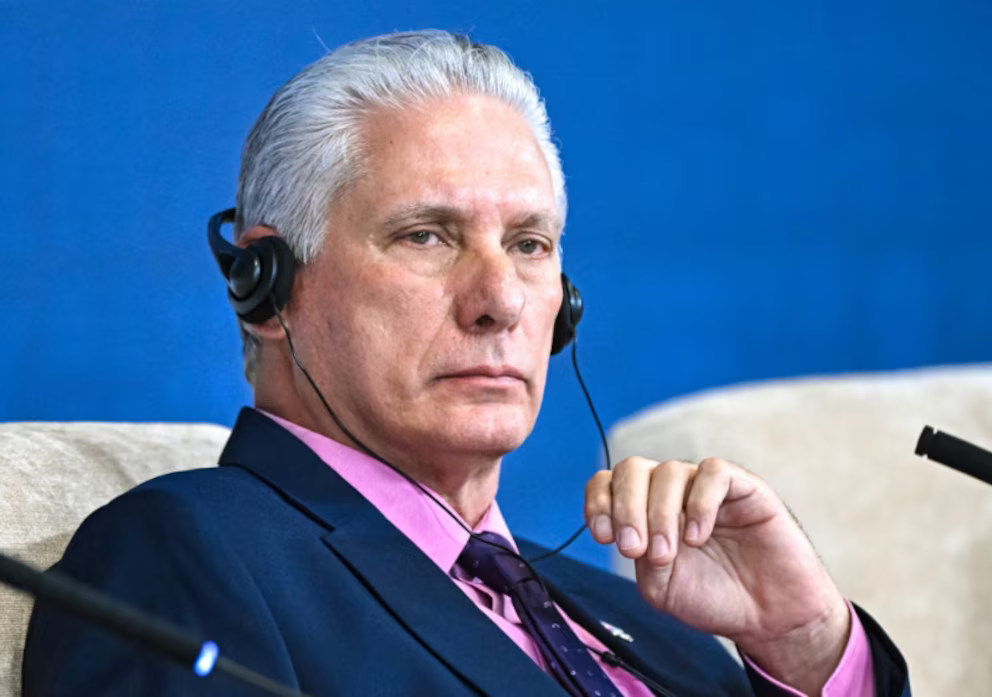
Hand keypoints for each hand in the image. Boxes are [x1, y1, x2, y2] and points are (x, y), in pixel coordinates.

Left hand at [585, 456, 850, 693]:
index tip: (603, 536)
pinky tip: (698, 535)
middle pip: (632, 469)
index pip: (609, 483)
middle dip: (626, 509)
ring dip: (660, 513)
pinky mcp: (744, 487)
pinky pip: (713, 473)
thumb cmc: (714, 598)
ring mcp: (706, 487)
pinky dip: (699, 503)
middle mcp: (672, 492)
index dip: (599, 502)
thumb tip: (634, 533)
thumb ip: (642, 557)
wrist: (768, 617)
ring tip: (670, 552)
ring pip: (669, 470)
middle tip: (635, 549)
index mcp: (645, 511)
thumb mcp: (662, 587)